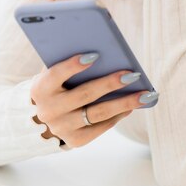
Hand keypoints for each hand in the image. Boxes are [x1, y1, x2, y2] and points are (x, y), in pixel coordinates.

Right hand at [30, 54, 153, 147]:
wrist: (41, 118)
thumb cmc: (55, 85)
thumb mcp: (53, 72)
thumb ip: (68, 59)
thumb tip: (101, 44)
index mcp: (40, 89)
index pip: (56, 75)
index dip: (73, 66)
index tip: (95, 55)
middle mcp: (48, 111)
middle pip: (84, 95)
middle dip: (110, 84)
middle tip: (132, 74)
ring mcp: (62, 128)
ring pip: (98, 113)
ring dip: (124, 103)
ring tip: (145, 94)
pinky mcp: (75, 141)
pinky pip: (102, 127)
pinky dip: (118, 115)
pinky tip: (132, 105)